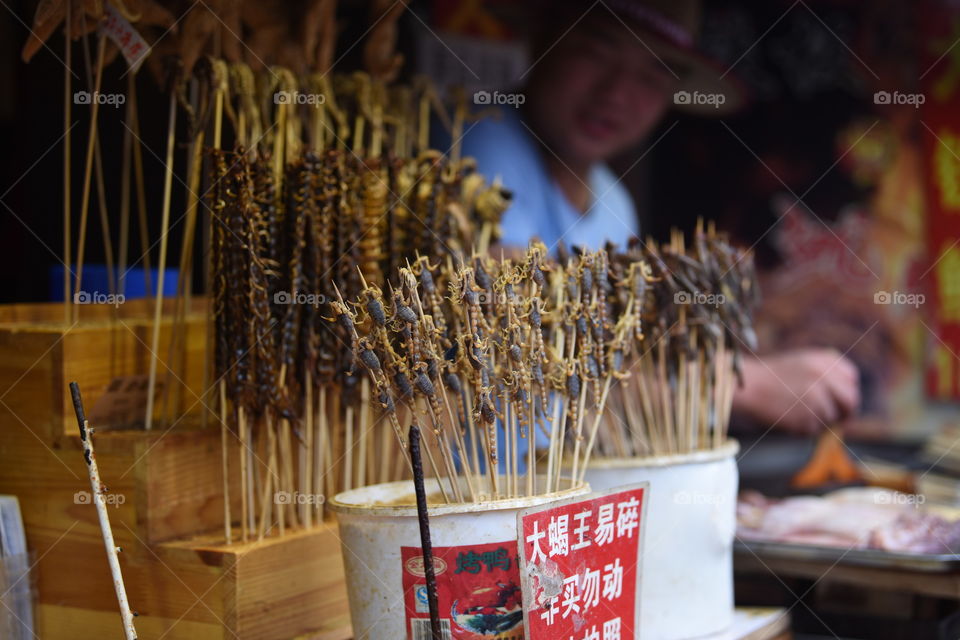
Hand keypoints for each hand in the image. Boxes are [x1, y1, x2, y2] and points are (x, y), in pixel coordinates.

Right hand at [734, 349, 859, 435]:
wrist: (747, 386)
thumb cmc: (773, 376)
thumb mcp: (803, 362)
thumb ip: (828, 372)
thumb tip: (850, 393)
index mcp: (823, 360)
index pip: (851, 378)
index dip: (848, 389)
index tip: (841, 399)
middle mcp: (823, 376)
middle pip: (850, 399)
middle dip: (846, 411)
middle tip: (839, 418)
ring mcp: (816, 397)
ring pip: (832, 417)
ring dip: (819, 419)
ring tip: (797, 412)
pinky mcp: (806, 416)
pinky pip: (815, 428)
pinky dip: (805, 427)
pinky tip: (789, 417)